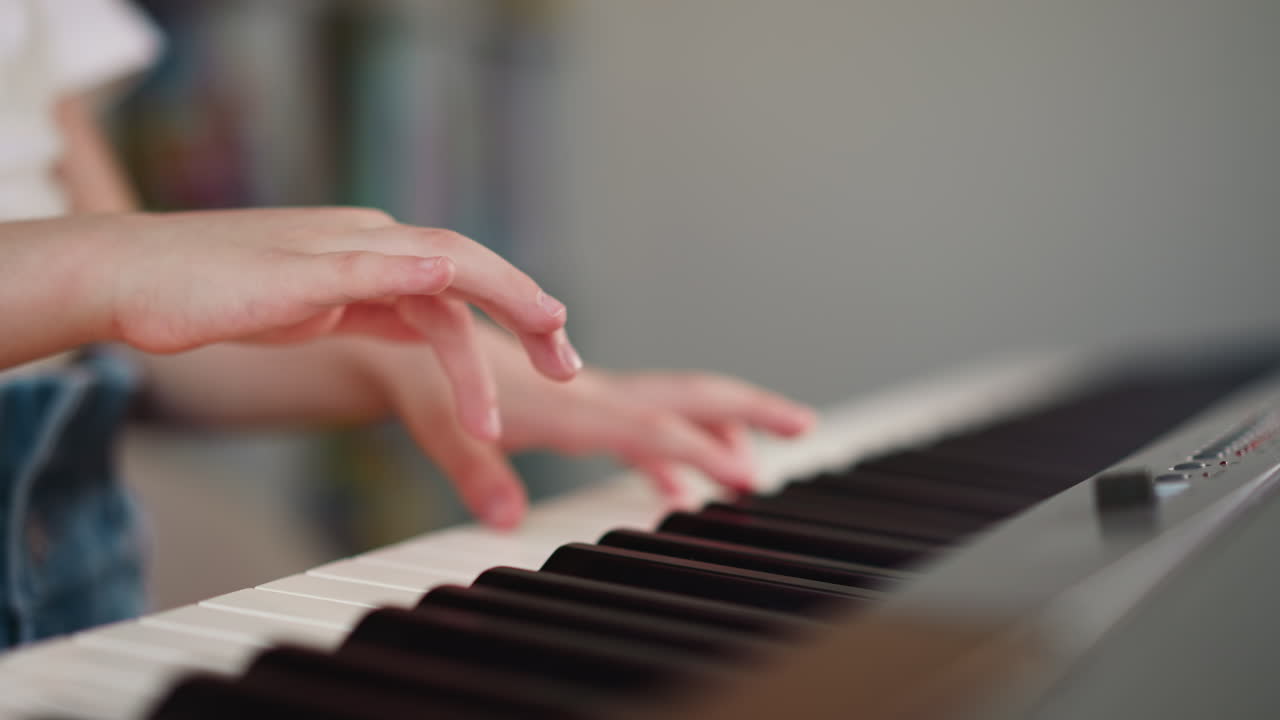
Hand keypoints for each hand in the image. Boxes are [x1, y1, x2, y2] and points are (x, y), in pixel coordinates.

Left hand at [85, 208, 580, 438]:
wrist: (127, 283)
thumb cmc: (195, 286)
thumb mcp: (287, 286)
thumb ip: (371, 274)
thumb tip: (449, 266)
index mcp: (366, 240)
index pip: (464, 261)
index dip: (519, 294)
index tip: (561, 333)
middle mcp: (368, 250)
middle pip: (465, 284)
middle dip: (520, 324)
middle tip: (568, 371)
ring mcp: (351, 276)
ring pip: (436, 313)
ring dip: (475, 360)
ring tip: (497, 419)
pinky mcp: (332, 302)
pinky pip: (402, 323)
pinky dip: (434, 351)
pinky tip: (453, 375)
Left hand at [355, 326, 815, 527]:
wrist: (405, 330)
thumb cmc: (423, 373)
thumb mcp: (440, 426)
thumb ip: (475, 472)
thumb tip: (508, 521)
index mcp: (570, 403)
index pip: (652, 428)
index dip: (702, 451)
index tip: (747, 475)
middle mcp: (590, 396)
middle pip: (686, 398)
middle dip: (747, 412)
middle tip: (803, 424)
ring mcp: (588, 399)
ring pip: (671, 412)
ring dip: (718, 435)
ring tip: (754, 466)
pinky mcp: (574, 406)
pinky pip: (638, 429)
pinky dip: (669, 455)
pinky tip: (676, 488)